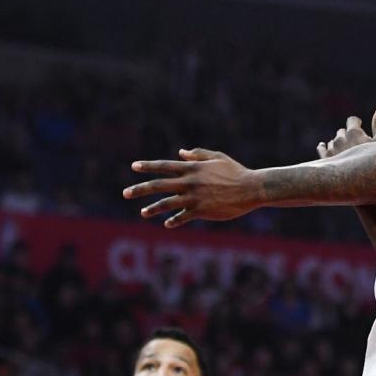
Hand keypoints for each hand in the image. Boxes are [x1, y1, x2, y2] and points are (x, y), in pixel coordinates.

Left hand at [122, 149, 258, 227]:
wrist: (251, 189)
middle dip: (140, 189)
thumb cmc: (236, 171)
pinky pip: (182, 217)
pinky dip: (174, 221)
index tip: (134, 166)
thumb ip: (198, 154)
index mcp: (192, 168)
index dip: (148, 166)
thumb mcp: (217, 157)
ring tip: (142, 212)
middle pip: (158, 185)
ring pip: (166, 203)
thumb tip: (180, 152)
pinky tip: (167, 224)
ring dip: (152, 208)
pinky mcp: (201, 211)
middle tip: (125, 193)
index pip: (164, 166)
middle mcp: (189, 182)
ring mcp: (194, 197)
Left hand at [317, 107, 375, 159]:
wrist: (361, 183)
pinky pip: (322, 148)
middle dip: (348, 136)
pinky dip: (325, 148)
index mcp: (353, 132)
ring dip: (338, 144)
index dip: (357, 123)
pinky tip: (327, 149)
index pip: (352, 120)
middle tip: (356, 145)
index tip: (360, 127)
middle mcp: (340, 138)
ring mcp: (331, 149)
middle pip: (342, 131)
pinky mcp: (325, 159)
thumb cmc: (375, 163)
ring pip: (333, 141)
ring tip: (346, 154)